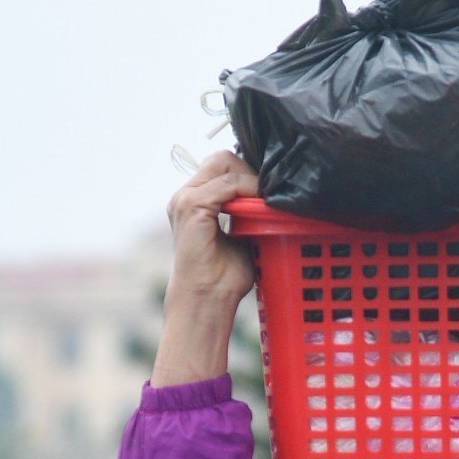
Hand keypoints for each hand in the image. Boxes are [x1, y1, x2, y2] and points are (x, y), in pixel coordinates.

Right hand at [153, 149, 260, 385]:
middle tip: (270, 194)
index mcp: (193, 201)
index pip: (222, 166)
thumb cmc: (224, 277)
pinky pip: (227, 185)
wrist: (208, 300)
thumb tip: (273, 198)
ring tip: (266, 201)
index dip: (247, 173)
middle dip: (250, 171)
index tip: (270, 191)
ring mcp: (185, 199)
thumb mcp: (241, 236)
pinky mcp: (192, 207)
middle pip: (223, 158)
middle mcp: (185, 195)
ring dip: (251, 180)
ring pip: (224, 164)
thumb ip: (248, 213)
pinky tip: (260, 208)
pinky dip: (247, 191)